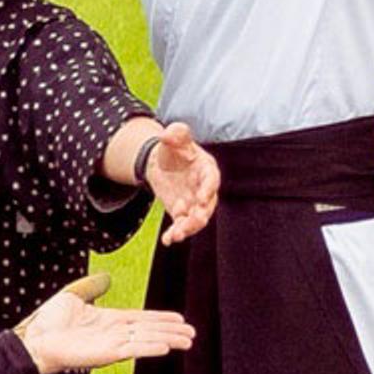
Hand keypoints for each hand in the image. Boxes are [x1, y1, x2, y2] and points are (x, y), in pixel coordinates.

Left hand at [13, 271, 196, 373]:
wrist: (34, 339)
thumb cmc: (50, 322)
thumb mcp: (73, 297)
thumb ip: (92, 287)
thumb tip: (106, 277)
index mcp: (110, 320)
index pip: (142, 319)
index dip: (161, 319)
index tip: (180, 319)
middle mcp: (114, 333)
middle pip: (149, 331)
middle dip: (171, 331)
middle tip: (192, 334)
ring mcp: (111, 344)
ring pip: (146, 341)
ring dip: (167, 340)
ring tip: (187, 341)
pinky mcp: (106, 354)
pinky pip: (132, 350)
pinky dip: (149, 348)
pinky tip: (166, 347)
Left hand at [140, 123, 217, 244]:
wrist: (163, 163)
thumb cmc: (174, 149)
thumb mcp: (175, 138)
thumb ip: (176, 134)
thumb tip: (168, 133)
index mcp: (207, 170)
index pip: (211, 181)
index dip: (208, 190)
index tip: (202, 198)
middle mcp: (204, 189)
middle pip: (207, 206)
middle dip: (200, 215)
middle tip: (191, 221)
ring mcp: (194, 203)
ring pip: (196, 220)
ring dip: (188, 228)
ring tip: (176, 235)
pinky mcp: (183, 213)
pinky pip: (182, 226)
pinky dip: (175, 233)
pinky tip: (167, 240)